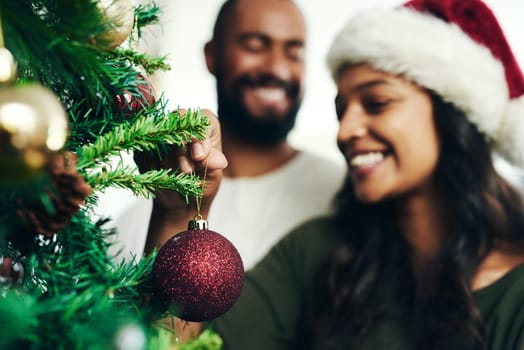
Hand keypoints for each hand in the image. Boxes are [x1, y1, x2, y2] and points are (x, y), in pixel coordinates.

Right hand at [134, 108, 226, 251]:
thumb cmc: (202, 184)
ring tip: (178, 177)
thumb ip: (213, 164)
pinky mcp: (145, 148)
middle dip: (181, 149)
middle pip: (177, 123)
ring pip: (159, 137)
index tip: (199, 156)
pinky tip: (162, 177)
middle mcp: (183, 126)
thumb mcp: (212, 176)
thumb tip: (219, 161)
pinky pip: (144, 153)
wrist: (182, 203)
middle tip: (187, 170)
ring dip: (167, 160)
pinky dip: (153, 166)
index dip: (199, 136)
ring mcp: (162, 135)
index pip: (202, 119)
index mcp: (206, 128)